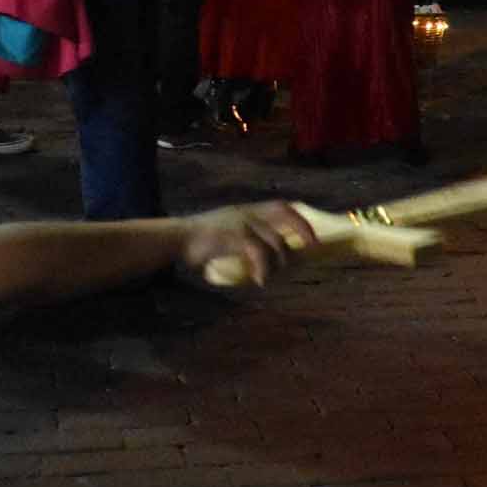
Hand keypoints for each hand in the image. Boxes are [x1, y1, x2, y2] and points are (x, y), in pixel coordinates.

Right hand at [179, 202, 315, 285]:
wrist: (176, 238)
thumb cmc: (199, 242)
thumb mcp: (226, 233)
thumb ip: (245, 240)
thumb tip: (266, 257)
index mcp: (246, 211)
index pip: (281, 206)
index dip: (299, 219)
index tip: (311, 236)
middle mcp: (246, 212)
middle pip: (283, 212)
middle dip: (302, 229)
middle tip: (311, 248)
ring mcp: (240, 222)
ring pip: (274, 240)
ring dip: (280, 261)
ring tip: (271, 276)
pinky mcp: (233, 236)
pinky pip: (257, 252)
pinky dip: (263, 268)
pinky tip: (260, 280)